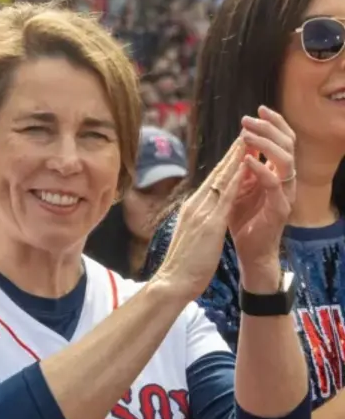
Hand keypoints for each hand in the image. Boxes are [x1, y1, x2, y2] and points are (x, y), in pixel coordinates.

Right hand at [152, 137, 247, 302]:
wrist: (172, 282)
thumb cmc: (181, 267)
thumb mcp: (191, 239)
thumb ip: (196, 225)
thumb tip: (200, 219)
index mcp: (190, 211)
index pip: (210, 184)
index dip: (223, 167)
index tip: (233, 152)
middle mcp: (194, 206)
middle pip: (215, 176)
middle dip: (230, 157)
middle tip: (242, 136)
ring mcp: (200, 213)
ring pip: (221, 180)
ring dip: (235, 160)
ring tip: (247, 142)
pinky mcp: (209, 223)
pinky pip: (226, 196)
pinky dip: (236, 179)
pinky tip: (246, 167)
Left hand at [231, 106, 295, 287]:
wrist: (249, 252)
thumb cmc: (243, 221)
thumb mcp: (239, 189)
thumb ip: (242, 169)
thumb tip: (241, 144)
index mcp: (278, 173)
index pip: (283, 141)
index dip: (273, 124)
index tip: (257, 110)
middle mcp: (286, 181)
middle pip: (288, 144)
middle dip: (269, 128)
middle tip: (249, 118)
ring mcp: (285, 194)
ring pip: (285, 160)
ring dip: (265, 144)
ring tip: (246, 134)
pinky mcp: (279, 208)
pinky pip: (274, 184)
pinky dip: (261, 169)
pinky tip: (248, 160)